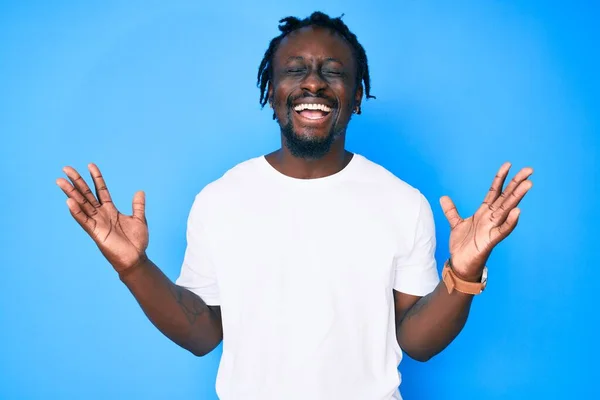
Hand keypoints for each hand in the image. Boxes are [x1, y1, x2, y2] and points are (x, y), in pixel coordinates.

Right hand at [56, 164, 148, 272]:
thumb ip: (137, 205)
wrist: (136, 259)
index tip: (90, 165)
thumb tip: (140, 191)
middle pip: (86, 195)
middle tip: (66, 168)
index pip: (101, 190)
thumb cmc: (136, 242)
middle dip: (77, 181)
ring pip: (81, 205)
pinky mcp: (95, 233)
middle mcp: (101, 215)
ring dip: (71, 193)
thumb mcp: (139, 219)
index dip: (97, 178)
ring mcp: (97, 223)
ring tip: (60, 181)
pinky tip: (69, 201)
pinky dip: (76, 211)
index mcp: (110, 210)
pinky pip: (84, 220)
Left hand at [440, 163, 532, 280]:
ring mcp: (492, 229)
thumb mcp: (455, 224)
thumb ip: (451, 211)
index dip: (500, 178)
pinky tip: (517, 211)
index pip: (494, 192)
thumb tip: (443, 197)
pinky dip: (510, 221)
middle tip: (529, 170)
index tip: (508, 164)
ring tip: (527, 184)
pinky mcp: (490, 241)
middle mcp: (491, 218)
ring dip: (517, 197)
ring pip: (506, 210)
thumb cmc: (463, 245)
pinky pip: (502, 230)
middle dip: (516, 184)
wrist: (460, 265)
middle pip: (505, 197)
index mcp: (483, 213)